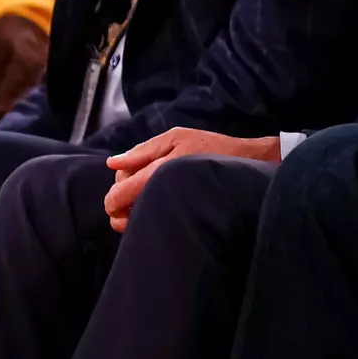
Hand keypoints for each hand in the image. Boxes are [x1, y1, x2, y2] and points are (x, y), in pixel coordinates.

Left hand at [103, 128, 280, 231]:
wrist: (244, 168)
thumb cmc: (211, 148)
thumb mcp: (177, 137)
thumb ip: (142, 151)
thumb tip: (112, 163)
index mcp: (155, 173)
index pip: (117, 195)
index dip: (112, 197)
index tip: (120, 193)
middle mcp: (159, 193)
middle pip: (121, 210)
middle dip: (120, 205)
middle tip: (134, 194)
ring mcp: (169, 208)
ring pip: (134, 220)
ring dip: (133, 213)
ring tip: (146, 200)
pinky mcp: (179, 216)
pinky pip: (152, 221)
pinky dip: (147, 215)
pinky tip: (158, 204)